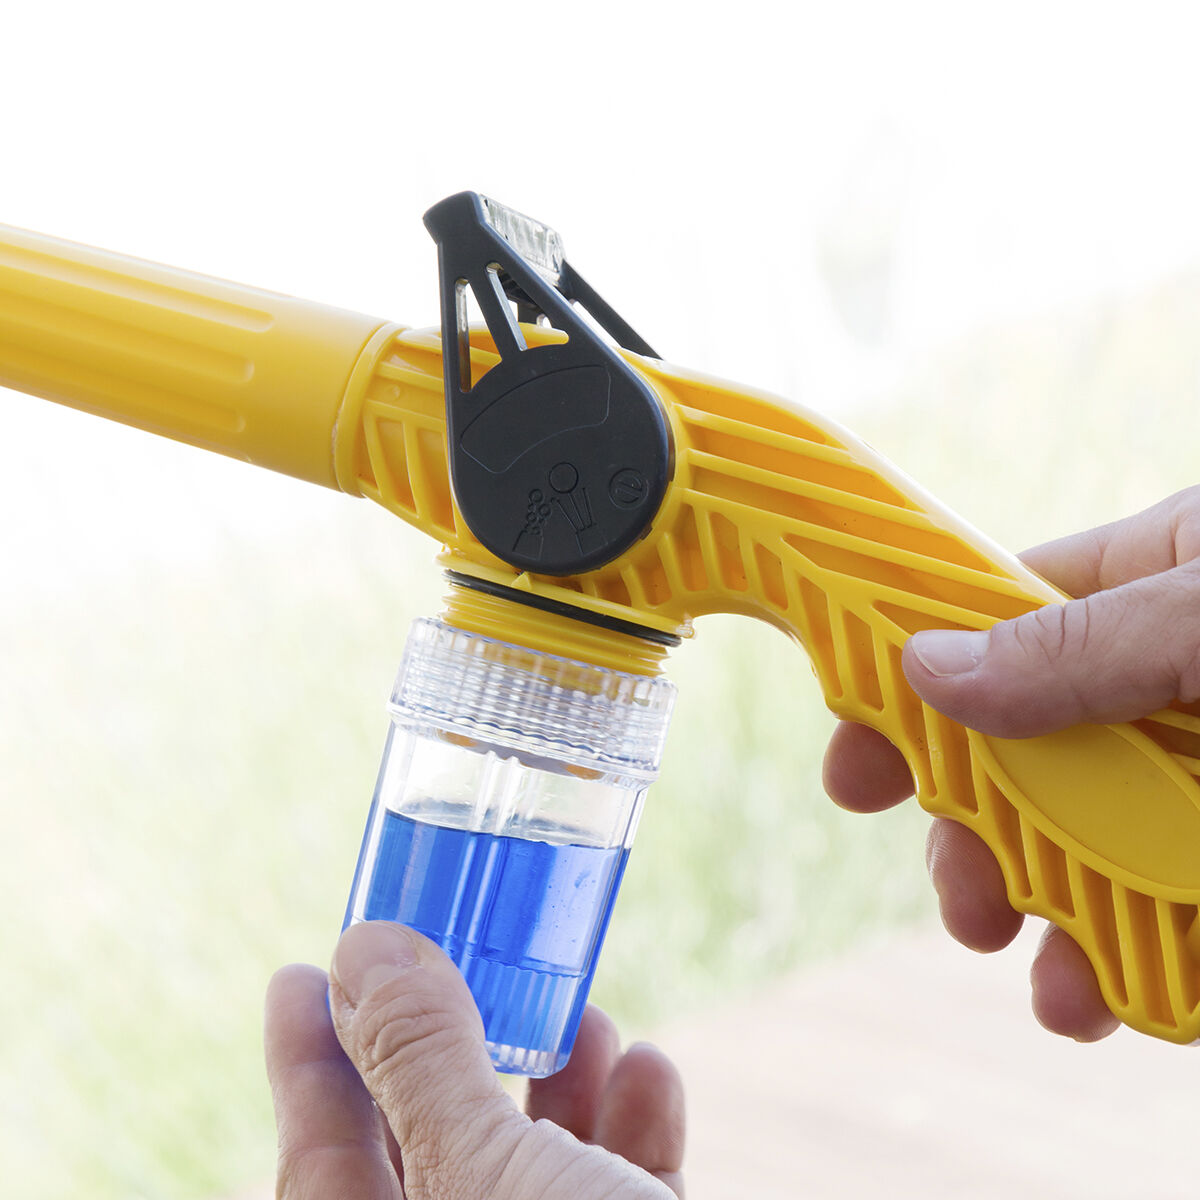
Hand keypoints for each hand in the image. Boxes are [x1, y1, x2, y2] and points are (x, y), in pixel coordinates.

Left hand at [265, 922, 684, 1198]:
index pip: (316, 1156)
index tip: (297, 972)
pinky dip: (627, 1129)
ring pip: (525, 1166)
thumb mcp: (489, 1170)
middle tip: (450, 959)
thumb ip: (424, 1061)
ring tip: (585, 1011)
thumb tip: (364, 948)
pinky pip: (613, 1192)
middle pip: (428, 1144)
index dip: (301, 1059)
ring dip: (557, 1077)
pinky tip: (647, 1068)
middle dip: (450, 1045)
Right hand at [822, 486, 1199, 1041]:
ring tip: (1053, 987)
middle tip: (964, 899)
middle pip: (1027, 751)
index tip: (857, 760)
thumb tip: (928, 666)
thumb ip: (1086, 639)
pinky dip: (1138, 961)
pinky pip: (1167, 905)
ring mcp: (1197, 768)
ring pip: (1092, 840)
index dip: (912, 685)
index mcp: (1157, 582)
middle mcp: (1167, 674)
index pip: (996, 618)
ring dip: (1053, 920)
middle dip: (981, 835)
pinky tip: (1116, 997)